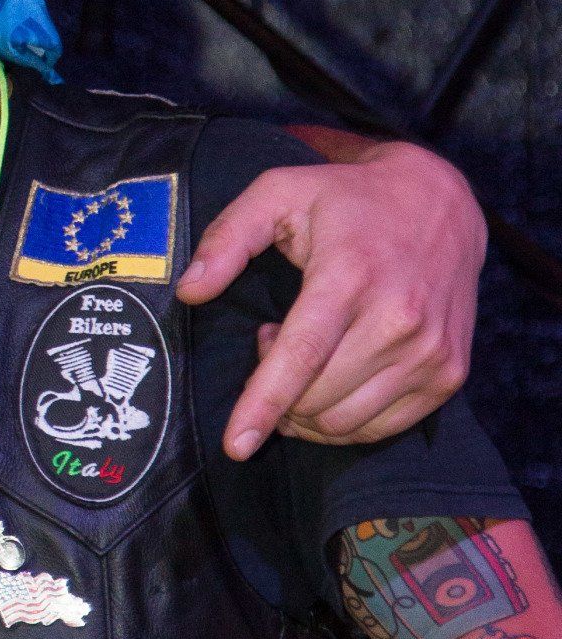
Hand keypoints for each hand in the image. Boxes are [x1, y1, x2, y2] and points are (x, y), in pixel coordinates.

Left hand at [175, 140, 482, 458]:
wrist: (443, 202)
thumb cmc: (348, 200)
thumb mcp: (279, 193)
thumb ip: (228, 238)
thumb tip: (188, 291)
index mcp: (351, 277)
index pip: (302, 358)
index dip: (264, 405)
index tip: (237, 445)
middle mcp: (399, 319)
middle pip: (317, 399)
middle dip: (278, 393)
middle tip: (272, 341)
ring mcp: (430, 351)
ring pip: (346, 422)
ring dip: (307, 408)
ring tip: (306, 354)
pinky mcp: (450, 373)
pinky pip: (381, 428)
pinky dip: (344, 420)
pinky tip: (337, 373)